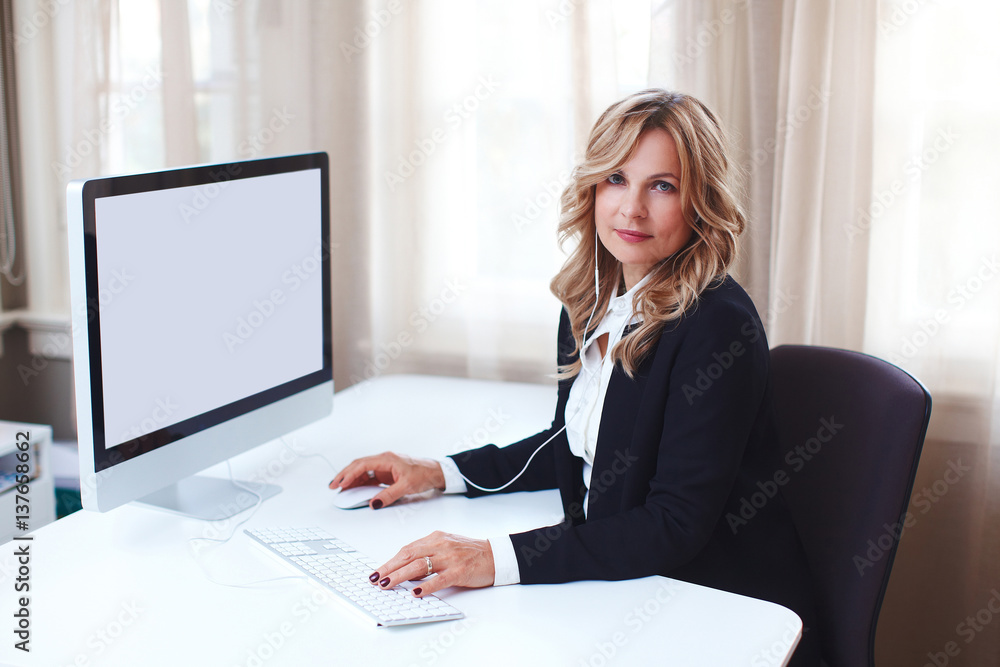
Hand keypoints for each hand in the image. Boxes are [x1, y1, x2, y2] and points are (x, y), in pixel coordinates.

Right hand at [329, 452, 445, 508]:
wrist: (436, 472)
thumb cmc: (424, 473)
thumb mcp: (406, 486)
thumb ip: (389, 495)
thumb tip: (374, 503)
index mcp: (387, 459)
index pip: (363, 465)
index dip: (349, 474)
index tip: (340, 483)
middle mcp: (384, 460)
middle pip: (359, 465)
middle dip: (344, 475)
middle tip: (333, 486)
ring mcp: (385, 466)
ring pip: (362, 470)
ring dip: (351, 479)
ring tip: (339, 489)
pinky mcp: (387, 473)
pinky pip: (369, 476)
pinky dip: (360, 482)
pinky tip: (354, 489)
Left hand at [369, 531, 494, 597]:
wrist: (496, 555)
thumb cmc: (470, 553)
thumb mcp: (446, 547)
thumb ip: (428, 555)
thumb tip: (405, 571)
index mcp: (436, 538)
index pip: (407, 549)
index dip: (390, 561)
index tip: (377, 571)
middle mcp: (440, 545)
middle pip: (408, 555)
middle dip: (389, 568)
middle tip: (375, 579)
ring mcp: (450, 558)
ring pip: (419, 566)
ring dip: (400, 576)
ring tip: (387, 585)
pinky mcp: (460, 571)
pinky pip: (439, 579)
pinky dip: (426, 586)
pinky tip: (416, 593)